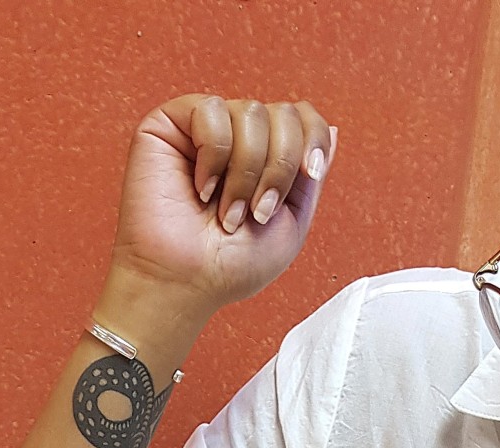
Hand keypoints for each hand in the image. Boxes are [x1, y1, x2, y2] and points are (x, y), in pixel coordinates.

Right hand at [109, 95, 336, 314]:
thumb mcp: (292, 225)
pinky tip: (201, 188)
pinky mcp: (167, 126)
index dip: (312, 140)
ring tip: (227, 212)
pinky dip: (213, 155)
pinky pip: (210, 110)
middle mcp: (234, 137)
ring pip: (250, 112)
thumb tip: (332, 128)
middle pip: (282, 112)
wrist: (185, 285)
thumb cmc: (230, 267)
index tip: (308, 176)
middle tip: (257, 213)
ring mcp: (201, 129)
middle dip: (280, 166)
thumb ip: (310, 177)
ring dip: (246, 172)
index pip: (301, 115)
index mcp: (262, 156)